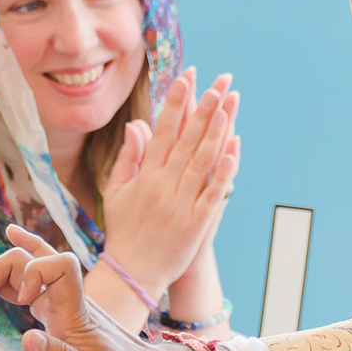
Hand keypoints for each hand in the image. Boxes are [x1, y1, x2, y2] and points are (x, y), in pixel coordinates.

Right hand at [0, 229, 216, 350]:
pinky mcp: (57, 316)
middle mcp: (68, 300)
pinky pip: (26, 286)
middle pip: (26, 263)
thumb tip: (27, 339)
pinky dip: (3, 276)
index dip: (33, 273)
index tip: (22, 306)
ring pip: (20, 273)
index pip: (57, 266)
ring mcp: (61, 305)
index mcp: (78, 312)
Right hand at [100, 68, 239, 293]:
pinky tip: (234, 150)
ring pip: (202, 161)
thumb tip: (137, 125)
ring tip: (229, 105)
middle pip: (187, 140)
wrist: (133, 273)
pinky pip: (213, 193)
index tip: (185, 77)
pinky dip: (224, 172)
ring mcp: (181, 203)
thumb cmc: (124, 230)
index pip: (163, 130)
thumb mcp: (117, 191)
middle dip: (203, 108)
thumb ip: (129, 157)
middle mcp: (163, 185)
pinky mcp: (196, 223)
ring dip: (216, 131)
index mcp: (145, 175)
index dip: (175, 103)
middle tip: (219, 83)